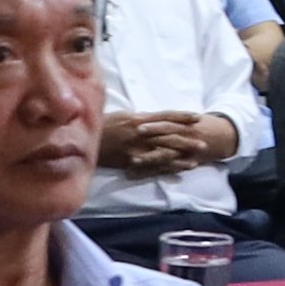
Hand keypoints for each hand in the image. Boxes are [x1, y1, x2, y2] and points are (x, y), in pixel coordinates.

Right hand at [96, 108, 237, 173]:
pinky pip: (153, 165)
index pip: (165, 117)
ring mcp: (136, 148)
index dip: (182, 117)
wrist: (80, 139)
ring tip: (198, 156)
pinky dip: (168, 167)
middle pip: (169, 135)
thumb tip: (154, 119)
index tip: (198, 118)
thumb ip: (139, 118)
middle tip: (204, 141)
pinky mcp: (132, 162)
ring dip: (182, 154)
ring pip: (164, 151)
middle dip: (187, 138)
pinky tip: (181, 169)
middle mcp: (140, 133)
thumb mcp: (121, 116)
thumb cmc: (101, 125)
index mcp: (138, 119)